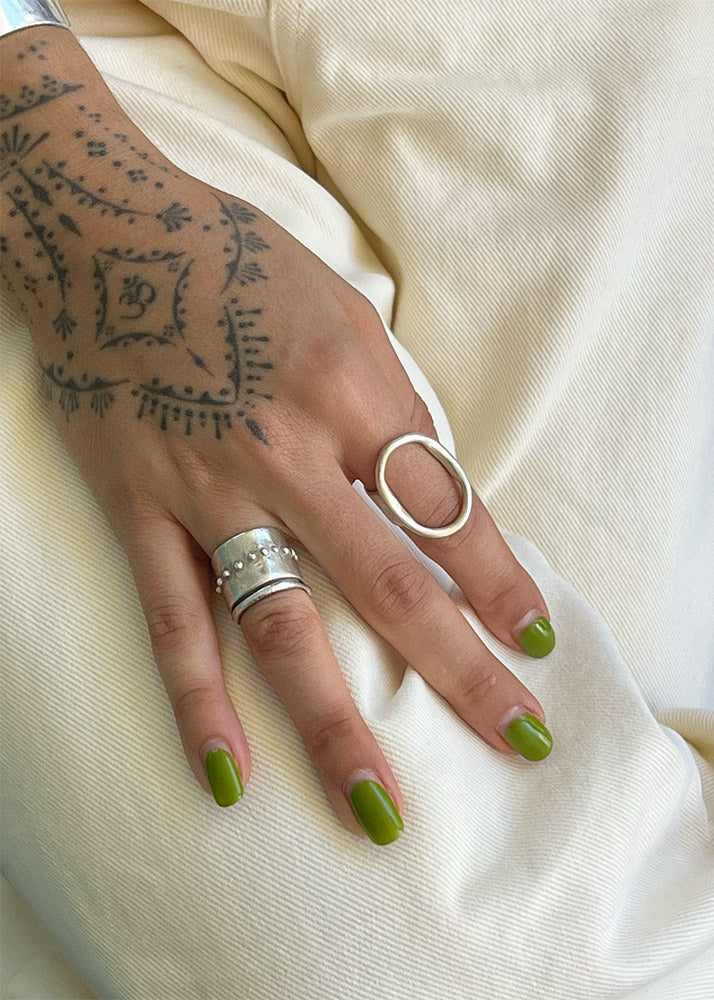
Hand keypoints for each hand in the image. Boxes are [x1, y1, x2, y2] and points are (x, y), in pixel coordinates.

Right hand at [1, 27, 554, 845]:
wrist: (106, 234)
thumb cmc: (241, 264)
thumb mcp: (346, 315)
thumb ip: (388, 410)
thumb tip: (428, 496)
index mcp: (352, 390)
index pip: (445, 509)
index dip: (498, 580)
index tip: (531, 638)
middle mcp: (286, 452)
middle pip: (389, 586)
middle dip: (461, 670)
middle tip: (517, 738)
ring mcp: (208, 490)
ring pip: (282, 627)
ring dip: (335, 724)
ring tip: (377, 809)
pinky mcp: (140, 510)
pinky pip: (175, 622)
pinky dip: (199, 702)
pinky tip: (228, 773)